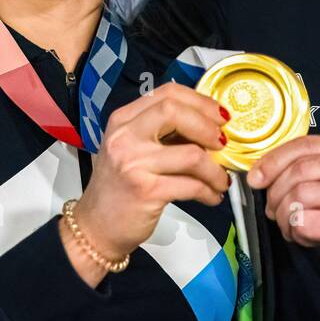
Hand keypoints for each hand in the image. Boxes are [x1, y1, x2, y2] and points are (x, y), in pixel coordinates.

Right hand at [69, 82, 231, 265]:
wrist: (96, 226)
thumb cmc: (119, 187)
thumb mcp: (133, 149)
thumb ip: (163, 133)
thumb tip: (209, 125)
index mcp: (123, 120)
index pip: (167, 93)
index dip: (201, 101)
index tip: (219, 115)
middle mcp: (125, 137)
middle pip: (176, 111)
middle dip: (208, 126)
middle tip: (223, 143)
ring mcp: (133, 163)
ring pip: (192, 154)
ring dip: (216, 169)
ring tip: (221, 180)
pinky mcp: (145, 191)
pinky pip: (191, 185)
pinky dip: (209, 191)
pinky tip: (211, 195)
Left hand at [246, 135, 319, 313]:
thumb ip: (315, 176)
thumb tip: (267, 173)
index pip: (307, 144)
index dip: (274, 159)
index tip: (257, 176)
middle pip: (300, 168)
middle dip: (276, 192)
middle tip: (275, 212)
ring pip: (299, 194)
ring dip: (285, 216)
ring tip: (295, 229)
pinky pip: (304, 221)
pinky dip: (296, 232)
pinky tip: (308, 239)